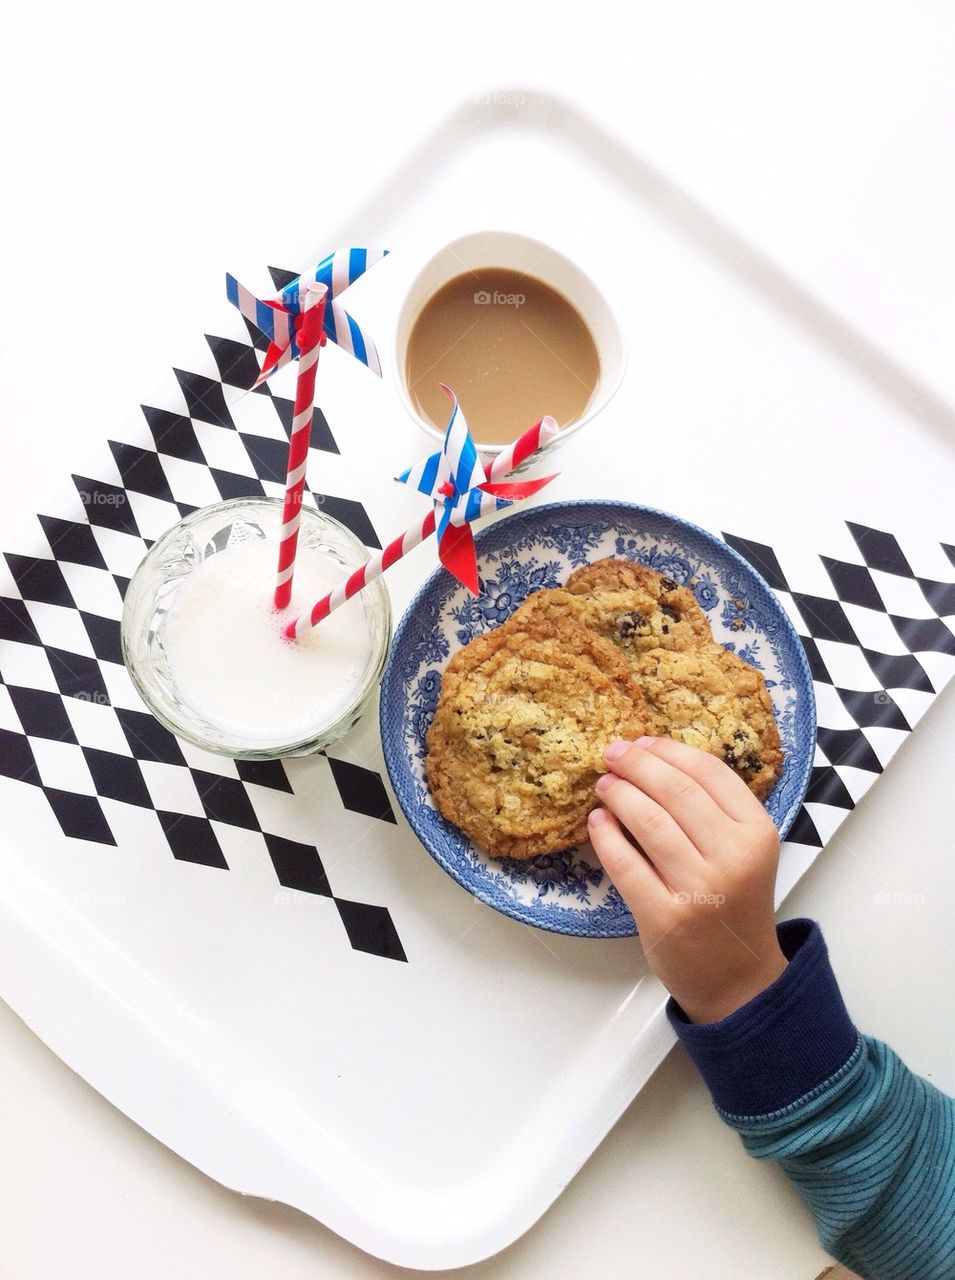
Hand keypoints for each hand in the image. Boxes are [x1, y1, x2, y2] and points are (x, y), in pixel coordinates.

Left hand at [588, 737, 787, 1023]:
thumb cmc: (734, 903)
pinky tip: (598, 821)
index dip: (669, 751)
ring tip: (605, 785)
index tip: (643, 741)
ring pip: (648, 821)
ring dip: (618, 794)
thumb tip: (656, 758)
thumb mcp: (744, 851)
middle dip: (637, 764)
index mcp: (757, 833)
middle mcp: (733, 857)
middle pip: (675, 790)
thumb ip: (714, 810)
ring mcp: (699, 888)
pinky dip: (605, 836)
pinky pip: (624, 863)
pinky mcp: (665, 916)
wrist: (738, 978)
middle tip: (613, 754)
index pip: (709, 772)